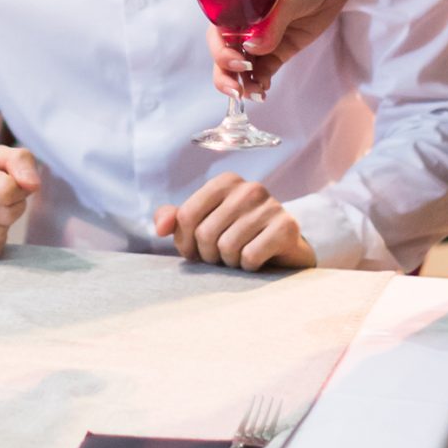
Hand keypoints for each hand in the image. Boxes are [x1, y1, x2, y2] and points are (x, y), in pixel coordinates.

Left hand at [153, 175, 315, 270]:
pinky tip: (256, 261)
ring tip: (239, 257)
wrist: (284, 250)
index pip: (186, 216)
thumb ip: (175, 220)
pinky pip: (250, 257)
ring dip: (229, 262)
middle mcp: (249, 188)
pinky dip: (248, 266)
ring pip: (227, 247)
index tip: (196, 251)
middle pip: (205, 233)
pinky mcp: (287, 227)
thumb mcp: (202, 224)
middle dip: (209, 255)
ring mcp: (271, 205)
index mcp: (225, 181)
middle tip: (221, 256)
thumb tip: (159, 229)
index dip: (185, 242)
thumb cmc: (237, 235)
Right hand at [210, 0, 360, 98]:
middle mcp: (244, 23)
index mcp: (235, 4)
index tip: (237, 61)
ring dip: (242, 83)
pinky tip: (263, 91)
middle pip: (224, 52)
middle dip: (225, 74)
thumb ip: (272, 20)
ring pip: (241, 66)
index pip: (217, 31)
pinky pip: (263, 70)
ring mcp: (261, 38)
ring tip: (254, 94)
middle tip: (237, 90)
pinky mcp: (279, 50)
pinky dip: (259, 82)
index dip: (220, 50)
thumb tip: (254, 48)